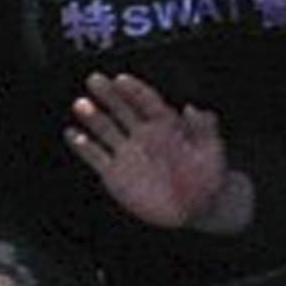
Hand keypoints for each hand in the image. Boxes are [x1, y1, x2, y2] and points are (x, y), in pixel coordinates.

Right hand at [70, 78, 244, 237]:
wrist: (197, 206)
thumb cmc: (210, 176)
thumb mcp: (212, 150)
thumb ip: (204, 129)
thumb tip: (192, 108)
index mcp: (167, 125)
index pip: (147, 102)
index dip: (134, 90)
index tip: (121, 79)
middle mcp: (144, 135)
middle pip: (123, 110)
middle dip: (109, 94)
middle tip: (94, 79)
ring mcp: (128, 153)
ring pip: (106, 130)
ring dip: (93, 117)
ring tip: (80, 103)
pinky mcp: (115, 174)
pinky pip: (96, 157)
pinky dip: (84, 146)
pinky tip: (73, 134)